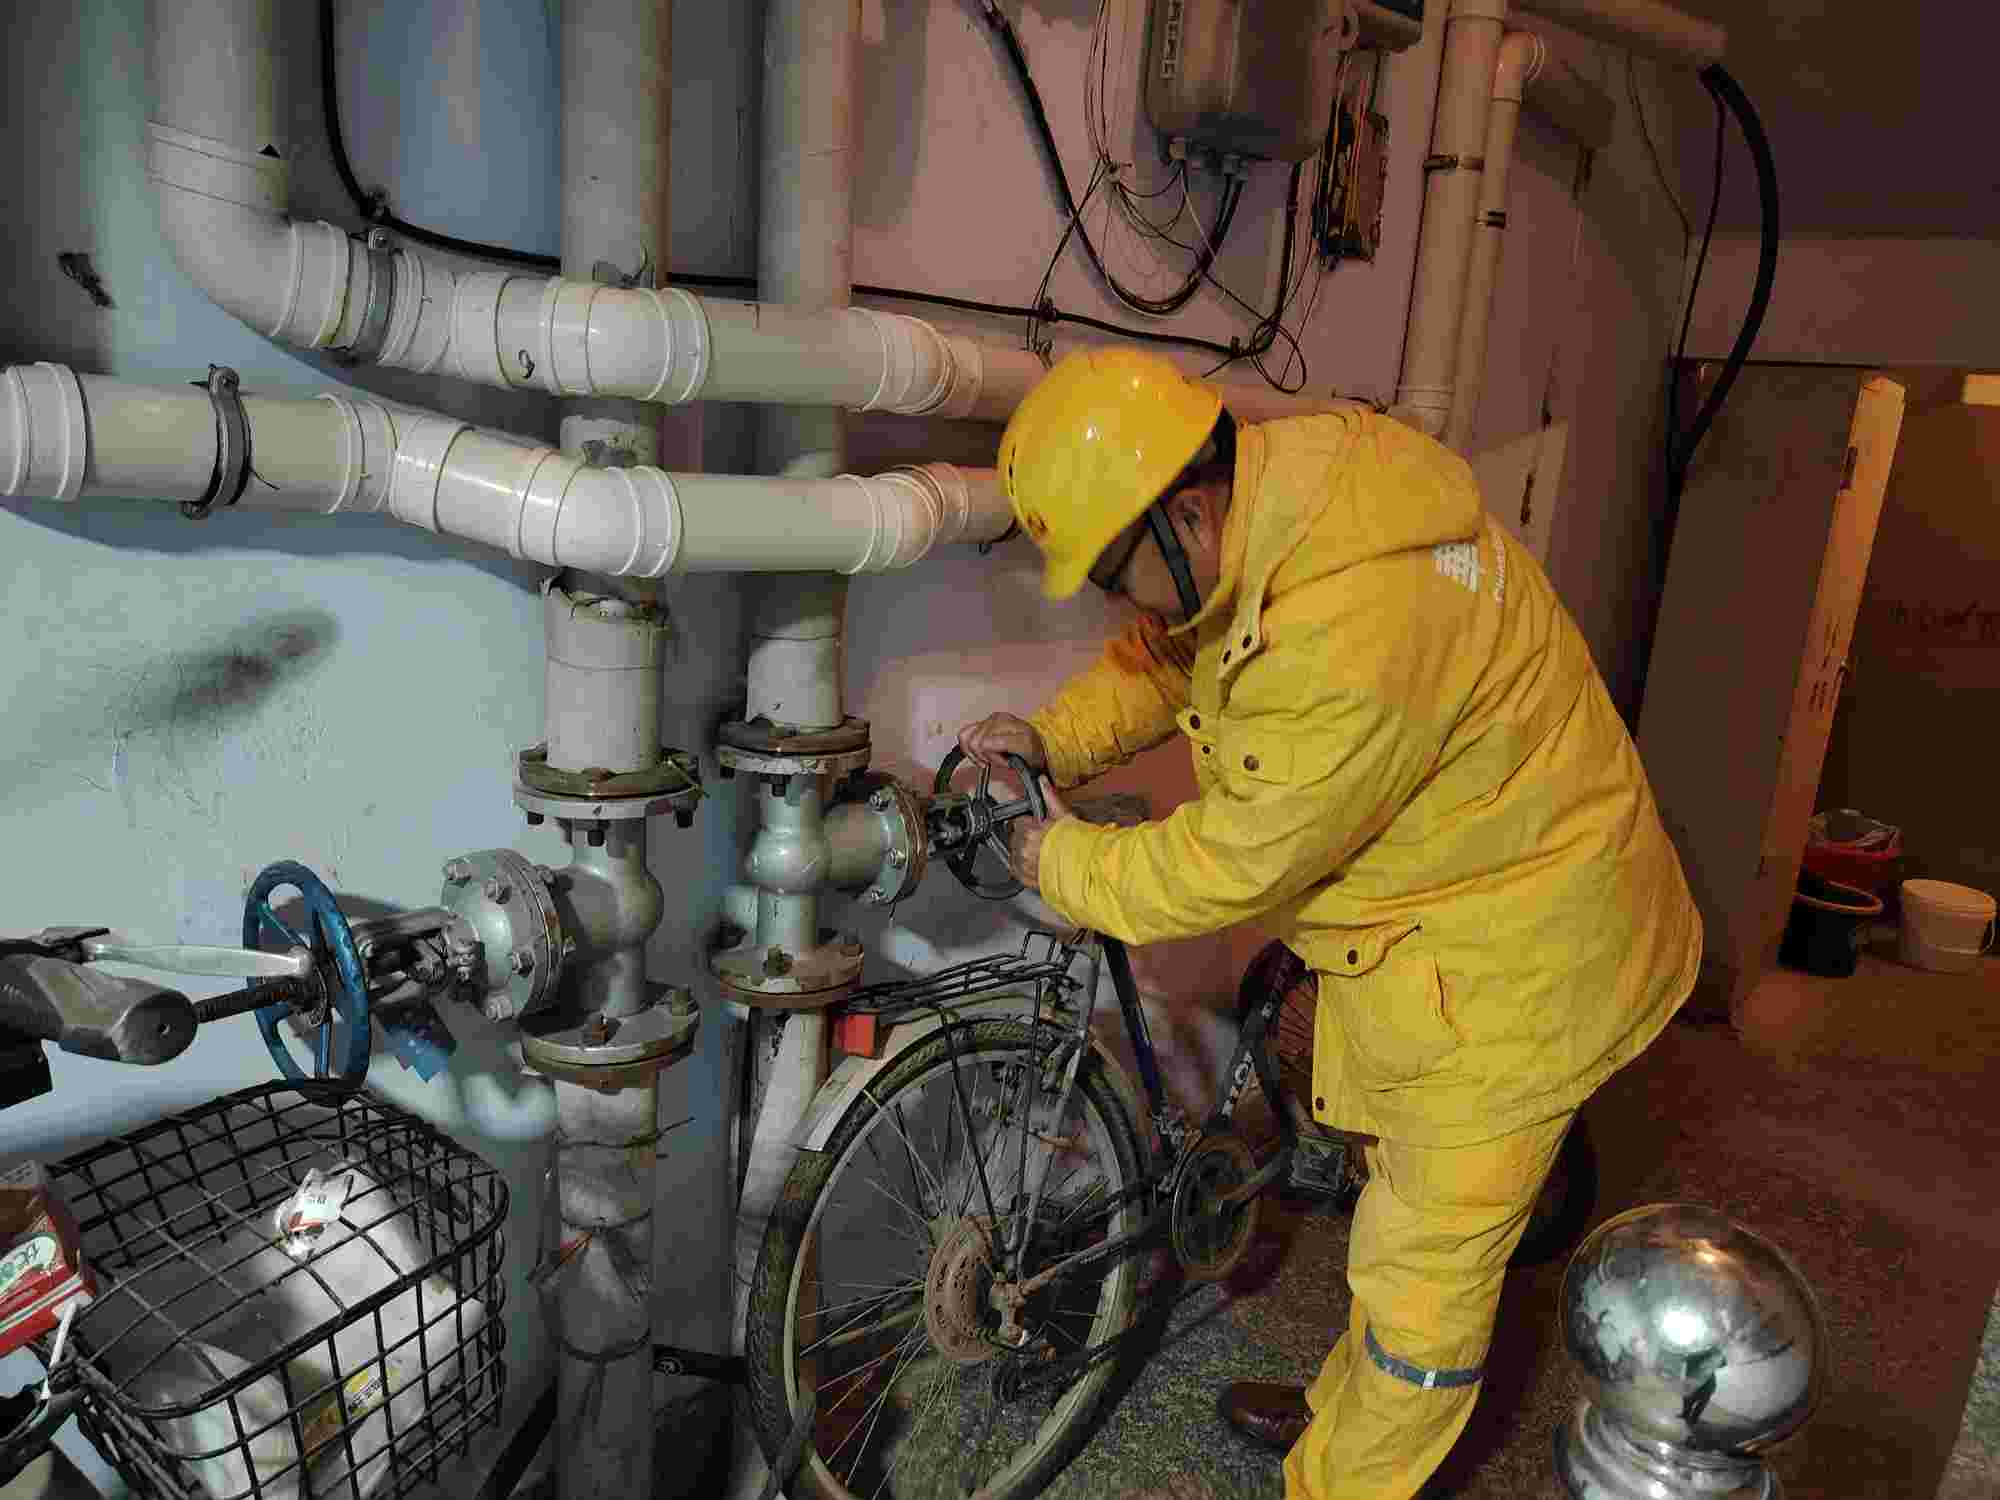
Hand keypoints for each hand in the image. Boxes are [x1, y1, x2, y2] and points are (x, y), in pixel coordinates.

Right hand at [957, 713, 1047, 774]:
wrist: (1040, 746)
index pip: (982, 744)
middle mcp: (994, 719)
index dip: (992, 758)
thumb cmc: (1034, 747)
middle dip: (985, 756)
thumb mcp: (1024, 747)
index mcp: (1004, 722)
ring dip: (976, 753)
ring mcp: (987, 721)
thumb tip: (983, 744)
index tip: (1006, 762)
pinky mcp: (982, 726)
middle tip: (1000, 759)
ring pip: (965, 738)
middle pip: (973, 742)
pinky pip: (965, 735)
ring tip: (990, 757)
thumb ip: (1003, 744)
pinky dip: (969, 749)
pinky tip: (981, 755)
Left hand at [1007, 778, 1071, 892]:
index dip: (1025, 823)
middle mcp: (1023, 848)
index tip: (1032, 825)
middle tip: (1039, 840)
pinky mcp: (1025, 878)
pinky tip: (1034, 863)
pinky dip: (1022, 867)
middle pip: (1015, 837)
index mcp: (1029, 831)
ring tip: (1039, 852)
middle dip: (1024, 837)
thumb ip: (1049, 797)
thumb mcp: (1063, 815)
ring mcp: (1023, 864)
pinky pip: (1015, 870)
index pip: (1016, 822)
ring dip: (1022, 851)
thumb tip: (1042, 781)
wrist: (1084, 867)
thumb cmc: (1076, 843)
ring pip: (1014, 853)